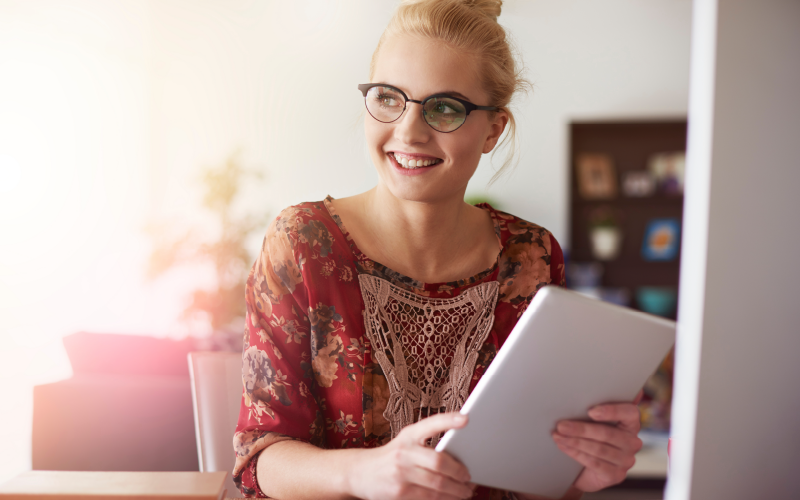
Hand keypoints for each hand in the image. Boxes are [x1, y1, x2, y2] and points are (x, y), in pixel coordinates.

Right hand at [349, 412, 476, 499]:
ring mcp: (401, 473)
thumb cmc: (391, 457)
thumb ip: (427, 445)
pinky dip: (444, 499)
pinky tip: (451, 498)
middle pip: (439, 462)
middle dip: (459, 472)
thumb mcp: (405, 443)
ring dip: (457, 490)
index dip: (448, 420)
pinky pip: (429, 498)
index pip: (431, 424)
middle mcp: (404, 452)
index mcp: (409, 435)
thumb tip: (459, 457)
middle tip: (469, 476)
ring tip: (465, 491)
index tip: (466, 419)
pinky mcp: (399, 493)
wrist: (359, 472)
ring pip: (438, 484)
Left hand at [551, 390, 643, 492]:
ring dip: (575, 441)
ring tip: (558, 436)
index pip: (630, 413)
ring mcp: (626, 460)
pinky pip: (594, 463)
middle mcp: (632, 442)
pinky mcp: (616, 475)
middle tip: (561, 425)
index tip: (591, 411)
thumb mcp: (592, 421)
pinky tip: (564, 447)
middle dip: (581, 428)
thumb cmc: (589, 438)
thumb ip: (595, 406)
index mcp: (631, 423)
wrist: (584, 469)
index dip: (611, 411)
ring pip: (599, 448)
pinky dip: (576, 453)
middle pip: (607, 433)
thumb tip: (582, 386)